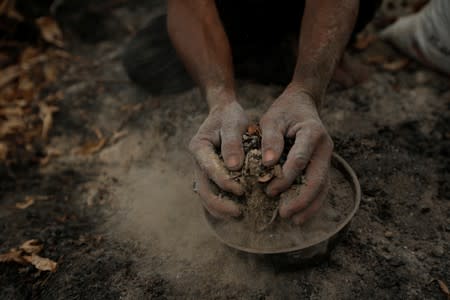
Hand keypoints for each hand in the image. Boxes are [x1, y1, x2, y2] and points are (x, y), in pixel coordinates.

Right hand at [190, 99, 248, 218]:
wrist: (224, 112)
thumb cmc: (230, 116)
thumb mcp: (233, 123)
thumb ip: (233, 143)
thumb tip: (234, 167)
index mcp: (199, 147)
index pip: (210, 170)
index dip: (226, 183)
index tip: (243, 191)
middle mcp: (197, 161)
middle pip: (203, 189)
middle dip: (220, 205)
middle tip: (239, 213)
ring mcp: (201, 169)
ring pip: (205, 195)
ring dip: (220, 208)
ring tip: (238, 216)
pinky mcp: (209, 174)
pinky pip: (213, 192)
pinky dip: (222, 203)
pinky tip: (237, 210)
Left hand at [260, 85, 332, 223]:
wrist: (303, 103)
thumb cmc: (284, 111)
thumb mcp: (272, 119)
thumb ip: (270, 139)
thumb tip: (268, 164)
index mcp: (313, 133)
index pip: (300, 160)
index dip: (285, 178)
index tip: (268, 190)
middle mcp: (325, 147)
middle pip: (318, 179)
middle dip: (301, 199)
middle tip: (284, 214)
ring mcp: (327, 157)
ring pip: (324, 187)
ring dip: (310, 205)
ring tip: (295, 221)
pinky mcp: (323, 165)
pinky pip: (322, 186)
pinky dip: (313, 202)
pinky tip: (301, 214)